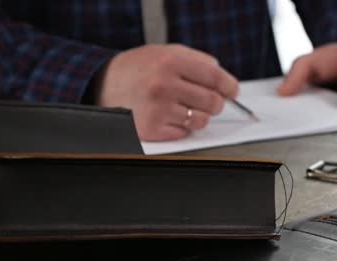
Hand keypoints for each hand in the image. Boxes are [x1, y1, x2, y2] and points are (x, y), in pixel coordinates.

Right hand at [95, 44, 238, 140]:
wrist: (103, 84)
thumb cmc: (138, 69)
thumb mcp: (166, 52)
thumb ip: (197, 61)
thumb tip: (223, 78)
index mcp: (170, 62)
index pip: (215, 78)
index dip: (230, 86)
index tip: (233, 91)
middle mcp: (164, 85)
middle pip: (213, 102)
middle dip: (215, 103)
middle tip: (207, 101)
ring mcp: (158, 109)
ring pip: (201, 121)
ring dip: (198, 117)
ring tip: (183, 107)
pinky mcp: (152, 129)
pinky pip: (184, 133)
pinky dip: (182, 127)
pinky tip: (169, 116)